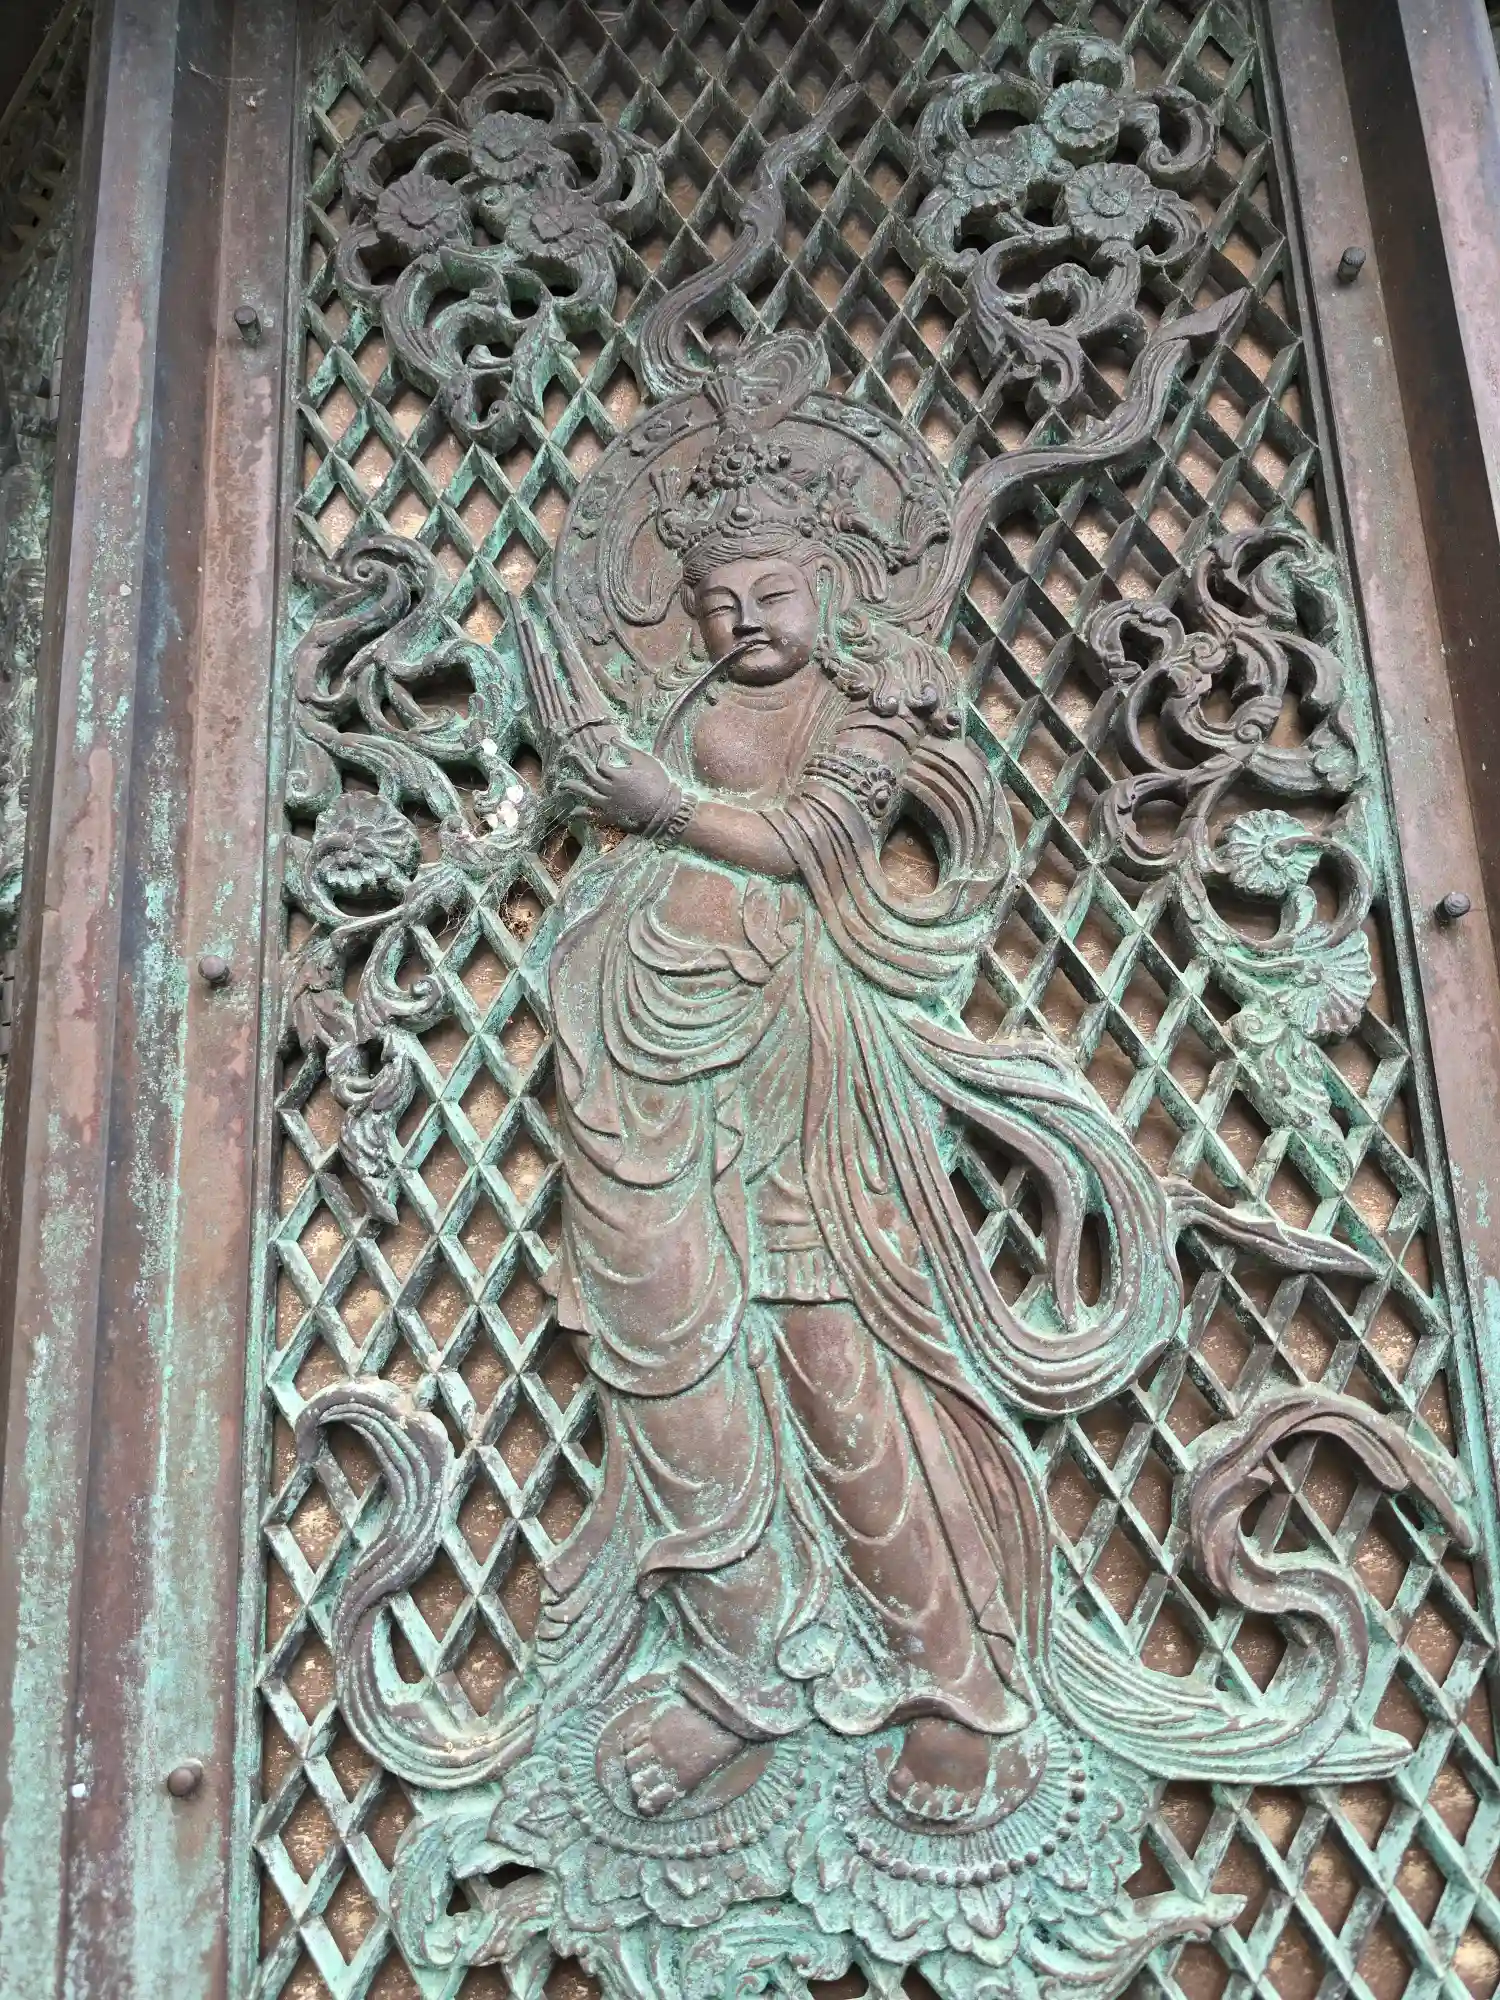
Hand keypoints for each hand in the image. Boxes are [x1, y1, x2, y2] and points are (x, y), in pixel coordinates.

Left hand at [554, 733, 682, 833]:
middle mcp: (608, 790)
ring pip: (585, 795)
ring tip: (561, 785)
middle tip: (569, 754)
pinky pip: (592, 816)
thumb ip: (627, 750)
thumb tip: (613, 740)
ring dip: (572, 788)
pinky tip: (572, 812)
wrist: (666, 810)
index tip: (605, 748)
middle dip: (577, 762)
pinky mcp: (611, 817)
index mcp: (617, 775)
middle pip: (588, 775)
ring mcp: (608, 805)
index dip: (602, 753)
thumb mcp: (645, 761)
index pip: (601, 762)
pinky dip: (581, 814)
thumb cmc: (658, 783)